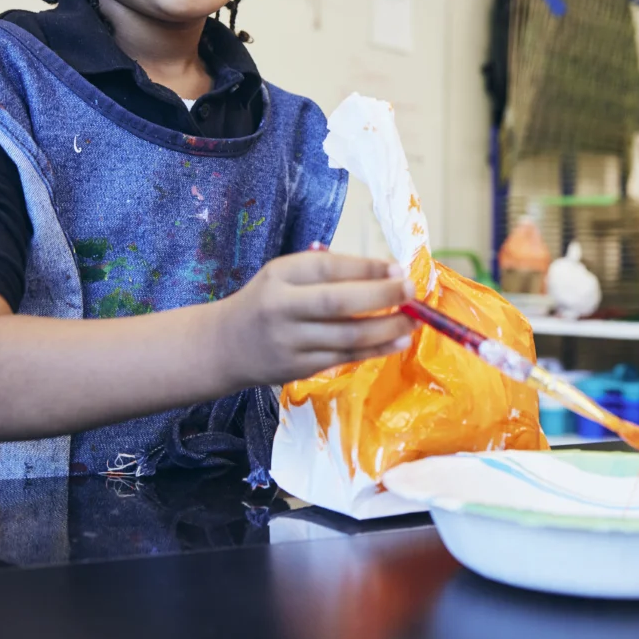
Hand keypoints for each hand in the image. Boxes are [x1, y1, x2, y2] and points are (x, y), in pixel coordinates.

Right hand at [218, 250, 414, 385]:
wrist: (224, 346)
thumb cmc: (265, 301)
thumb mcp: (284, 275)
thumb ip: (325, 271)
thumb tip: (384, 273)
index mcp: (279, 276)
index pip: (328, 268)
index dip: (366, 268)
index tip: (398, 269)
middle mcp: (282, 308)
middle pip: (338, 303)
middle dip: (381, 296)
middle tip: (412, 292)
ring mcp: (290, 343)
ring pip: (346, 337)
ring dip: (387, 328)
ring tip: (414, 320)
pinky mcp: (299, 369)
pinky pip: (344, 358)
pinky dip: (376, 350)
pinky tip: (398, 341)